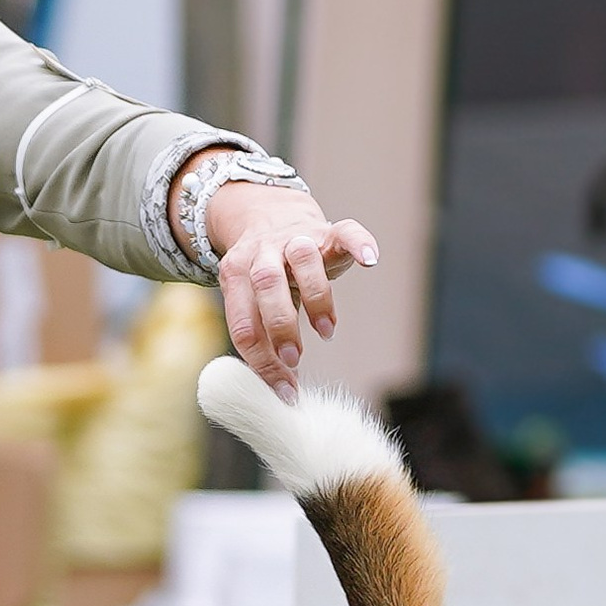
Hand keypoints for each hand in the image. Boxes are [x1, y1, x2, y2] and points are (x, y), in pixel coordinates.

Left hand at [199, 177, 376, 397]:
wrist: (270, 215)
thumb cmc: (266, 276)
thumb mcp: (253, 302)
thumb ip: (264, 339)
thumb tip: (282, 390)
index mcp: (235, 275)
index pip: (243, 324)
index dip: (261, 363)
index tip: (284, 391)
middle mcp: (262, 254)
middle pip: (266, 284)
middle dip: (280, 326)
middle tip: (295, 359)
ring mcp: (295, 239)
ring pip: (303, 258)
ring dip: (316, 297)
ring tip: (327, 331)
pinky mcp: (327, 231)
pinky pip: (345, 232)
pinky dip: (359, 244)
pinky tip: (371, 263)